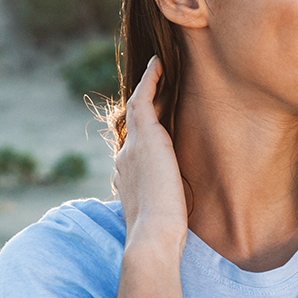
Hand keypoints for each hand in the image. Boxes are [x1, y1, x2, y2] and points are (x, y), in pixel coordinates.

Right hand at [112, 56, 188, 256]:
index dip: (144, 138)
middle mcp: (124, 159)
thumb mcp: (162, 215)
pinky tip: (160, 64)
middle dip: (145, 106)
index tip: (155, 129)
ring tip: (160, 69)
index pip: (135, 151)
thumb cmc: (163, 234)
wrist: (153, 234)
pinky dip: (150, 80)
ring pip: (137, 108)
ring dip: (148, 88)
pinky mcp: (145, 136)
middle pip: (135, 126)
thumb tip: (173, 208)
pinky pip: (143, 99)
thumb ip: (164, 204)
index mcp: (127, 178)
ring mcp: (131, 147)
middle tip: (158, 84)